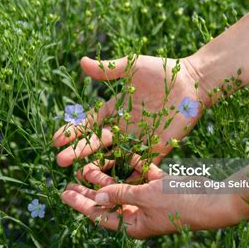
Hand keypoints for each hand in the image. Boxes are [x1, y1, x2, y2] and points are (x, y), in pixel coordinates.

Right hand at [53, 55, 203, 167]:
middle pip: (96, 143)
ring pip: (113, 157)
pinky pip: (139, 165)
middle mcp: (123, 128)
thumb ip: (107, 70)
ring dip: (98, 166)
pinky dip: (127, 174)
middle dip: (78, 151)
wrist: (192, 82)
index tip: (56, 139)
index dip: (73, 131)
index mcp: (115, 110)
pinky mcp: (156, 149)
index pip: (89, 124)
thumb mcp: (132, 67)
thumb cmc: (162, 72)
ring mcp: (138, 140)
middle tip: (60, 160)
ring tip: (81, 174)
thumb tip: (80, 62)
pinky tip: (113, 185)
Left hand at [61, 160, 248, 238]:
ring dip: (106, 176)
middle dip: (88, 191)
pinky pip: (141, 174)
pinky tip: (117, 153)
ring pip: (121, 186)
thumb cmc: (179, 203)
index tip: (63, 193)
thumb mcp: (145, 198)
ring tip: (86, 167)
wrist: (213, 199)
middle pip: (107, 201)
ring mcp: (149, 199)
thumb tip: (98, 197)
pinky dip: (131, 164)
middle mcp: (139, 213)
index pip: (100, 214)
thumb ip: (120, 194)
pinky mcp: (160, 185)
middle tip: (68, 181)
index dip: (81, 203)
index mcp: (133, 223)